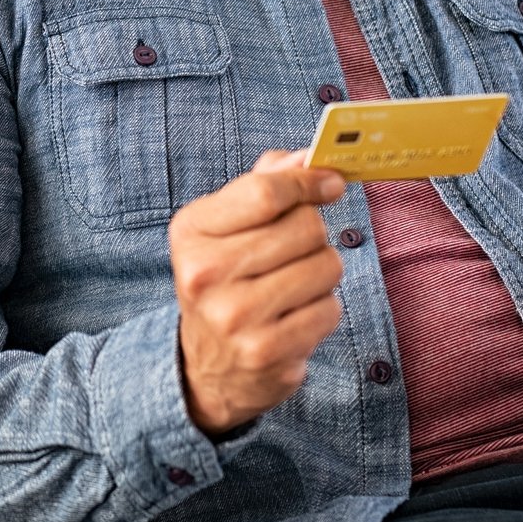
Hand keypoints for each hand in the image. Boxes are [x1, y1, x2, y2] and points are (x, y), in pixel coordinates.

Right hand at [172, 149, 346, 436]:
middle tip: (296, 250)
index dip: (308, 181)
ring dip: (321, 272)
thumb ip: (264, 184)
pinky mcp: (267, 351)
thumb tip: (308, 157)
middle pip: (305, 227)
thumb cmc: (225, 280)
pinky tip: (295, 316)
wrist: (209, 365)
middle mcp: (206, 273)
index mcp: (192, 231)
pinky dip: (323, 309)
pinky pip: (330, 309)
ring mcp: (235, 316)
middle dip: (314, 233)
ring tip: (294, 286)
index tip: (330, 183)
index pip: (265, 191)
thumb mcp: (226, 226)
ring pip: (326, 266)